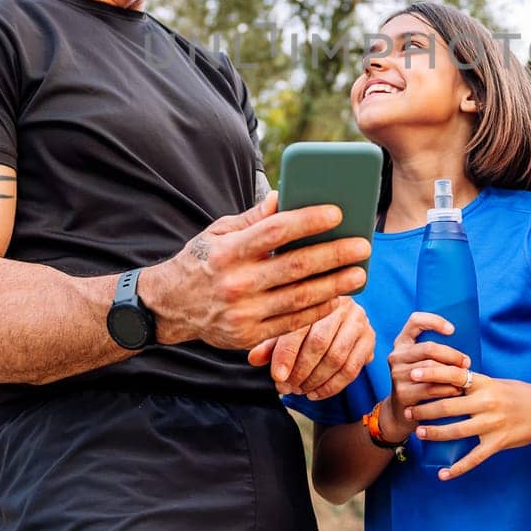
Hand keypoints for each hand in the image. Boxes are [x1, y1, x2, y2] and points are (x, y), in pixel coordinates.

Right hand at [138, 191, 370, 348]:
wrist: (168, 306)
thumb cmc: (200, 262)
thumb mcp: (217, 233)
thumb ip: (252, 218)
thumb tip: (285, 195)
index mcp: (228, 250)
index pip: (275, 231)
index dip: (308, 221)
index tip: (337, 213)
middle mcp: (236, 282)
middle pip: (295, 266)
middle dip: (334, 255)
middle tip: (362, 246)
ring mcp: (243, 312)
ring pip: (299, 297)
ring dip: (335, 285)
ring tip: (360, 273)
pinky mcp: (248, 335)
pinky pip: (292, 323)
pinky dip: (318, 310)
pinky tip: (338, 297)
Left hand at [247, 297, 374, 398]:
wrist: (338, 319)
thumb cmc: (305, 324)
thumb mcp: (285, 329)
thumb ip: (270, 343)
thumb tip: (253, 359)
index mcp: (316, 296)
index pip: (300, 327)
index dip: (287, 355)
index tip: (277, 377)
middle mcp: (341, 304)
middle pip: (319, 343)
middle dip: (300, 371)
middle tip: (286, 388)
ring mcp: (359, 321)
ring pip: (337, 357)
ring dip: (315, 380)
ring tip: (299, 391)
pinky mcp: (370, 338)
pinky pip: (352, 369)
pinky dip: (332, 386)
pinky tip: (315, 394)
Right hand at [381, 311, 470, 442]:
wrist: (402, 412)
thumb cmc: (422, 382)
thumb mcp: (422, 362)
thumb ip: (436, 351)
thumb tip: (468, 342)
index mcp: (402, 342)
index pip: (415, 320)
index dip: (434, 321)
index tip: (452, 330)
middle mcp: (396, 356)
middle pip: (428, 348)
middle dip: (452, 355)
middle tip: (466, 362)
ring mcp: (397, 374)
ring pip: (431, 369)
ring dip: (452, 373)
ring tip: (465, 378)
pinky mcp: (402, 393)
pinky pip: (430, 388)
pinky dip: (447, 389)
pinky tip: (457, 390)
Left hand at [407, 375, 530, 479]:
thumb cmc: (519, 394)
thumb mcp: (496, 383)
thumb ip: (474, 384)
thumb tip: (446, 380)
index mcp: (486, 384)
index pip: (455, 376)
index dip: (432, 374)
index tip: (414, 375)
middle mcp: (487, 403)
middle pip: (449, 406)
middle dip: (425, 409)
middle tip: (408, 411)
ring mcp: (493, 424)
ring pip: (457, 431)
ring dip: (435, 433)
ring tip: (419, 433)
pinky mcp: (498, 443)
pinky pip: (474, 458)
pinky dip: (457, 468)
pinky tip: (443, 474)